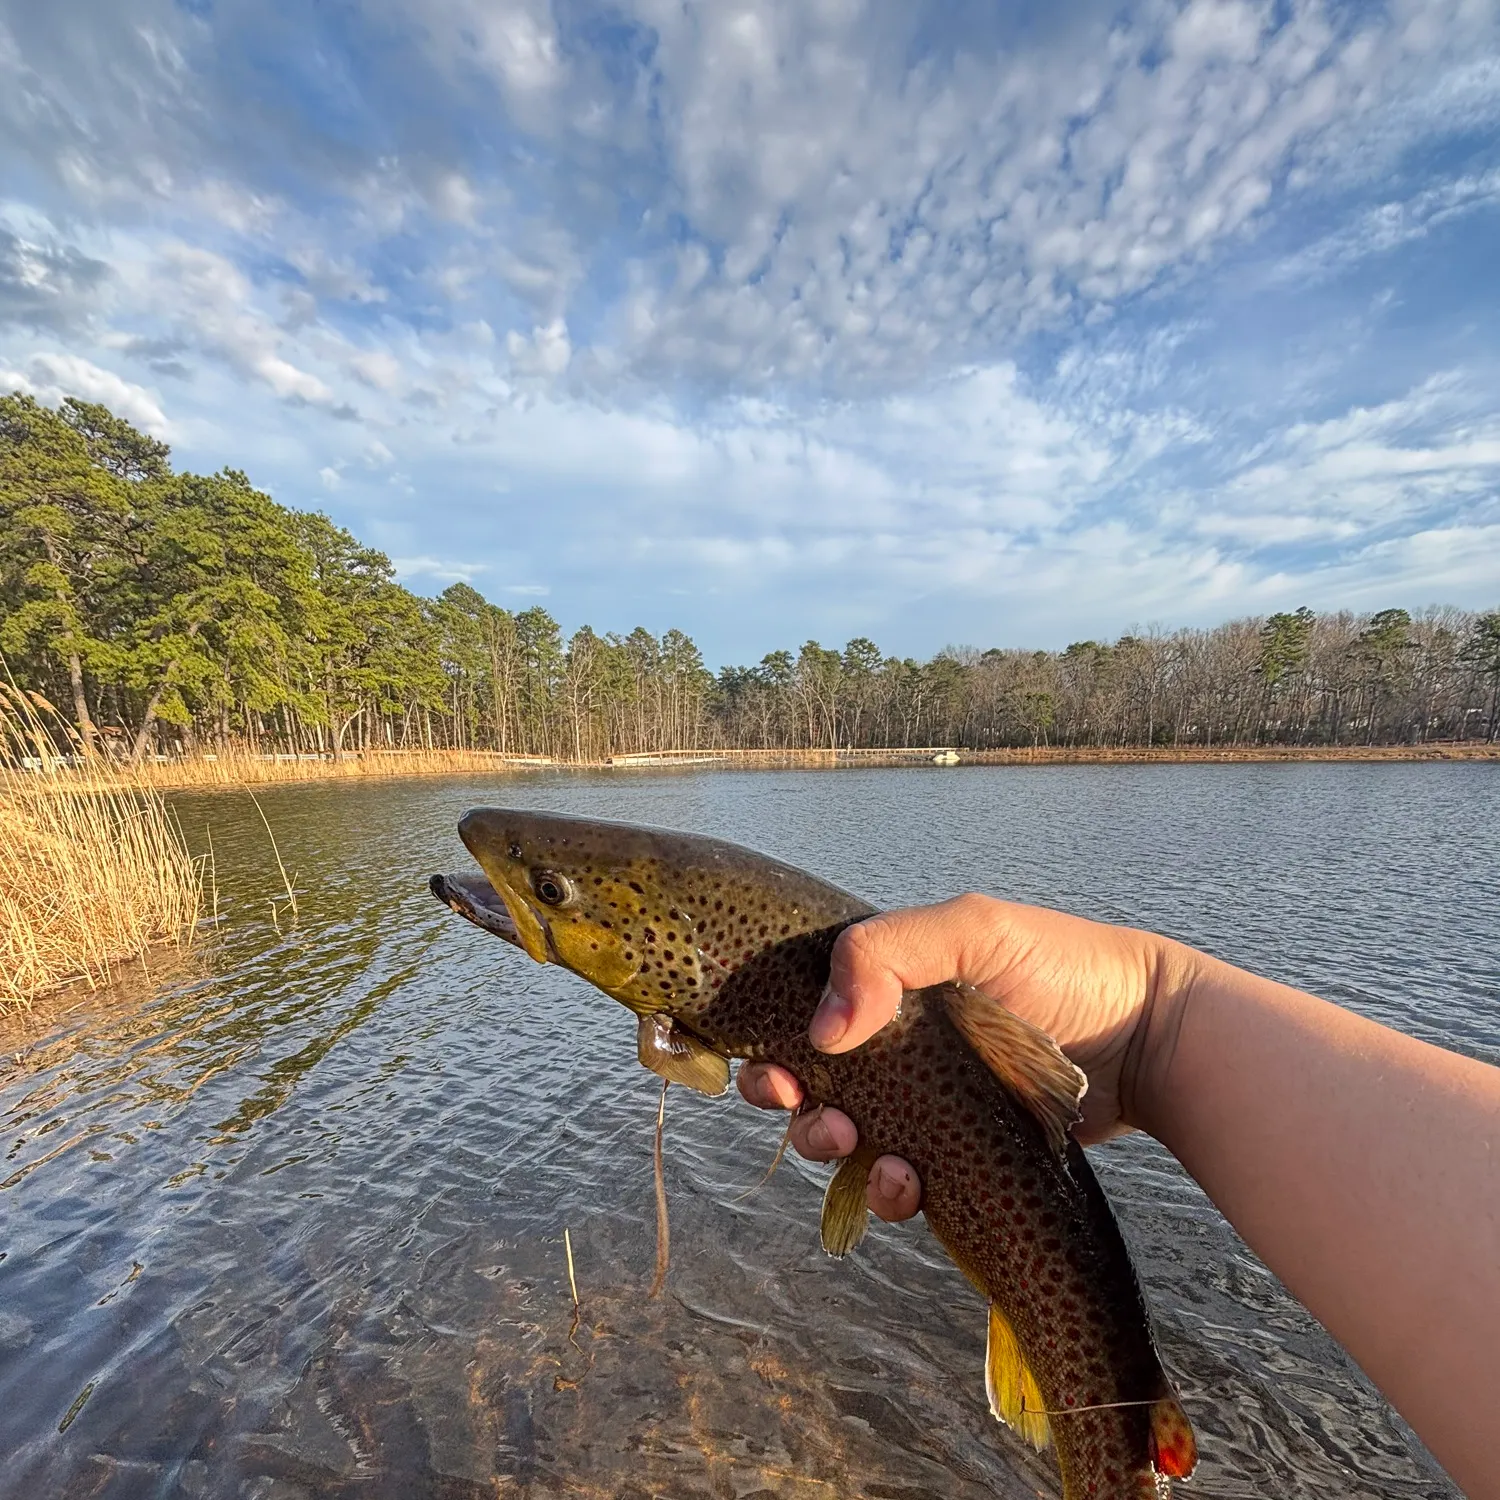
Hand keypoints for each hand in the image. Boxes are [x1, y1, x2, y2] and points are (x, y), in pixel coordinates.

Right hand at [737, 893, 1189, 1221]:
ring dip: (834, 1151)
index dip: (775, 1043)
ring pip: (848, 1138)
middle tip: (811, 1112)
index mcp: (892, 985)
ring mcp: (927, 1103)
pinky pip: (901, 1183)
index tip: (774, 1069)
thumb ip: (890, 952)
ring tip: (864, 1151)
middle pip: (812, 1081)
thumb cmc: (1066, 968)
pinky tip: (911, 1183)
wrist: (1150, 1042)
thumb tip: (823, 1029)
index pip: (806, 1011)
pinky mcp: (957, 1157)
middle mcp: (899, 1045)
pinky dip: (889, 1191)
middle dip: (795, 1104)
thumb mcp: (976, 931)